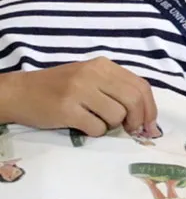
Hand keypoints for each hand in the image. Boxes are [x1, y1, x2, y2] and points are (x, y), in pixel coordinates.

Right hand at [0, 58, 157, 136]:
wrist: (21, 92)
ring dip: (112, 126)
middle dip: (137, 120)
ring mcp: (80, 90)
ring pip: (116, 116)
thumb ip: (116, 88)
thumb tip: (145, 114)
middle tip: (131, 130)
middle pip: (133, 101)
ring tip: (97, 121)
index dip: (150, 108)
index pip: (140, 86)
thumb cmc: (60, 87)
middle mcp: (94, 74)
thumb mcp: (91, 77)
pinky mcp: (67, 109)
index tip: (150, 125)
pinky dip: (95, 132)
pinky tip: (83, 125)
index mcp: (104, 65)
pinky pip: (97, 128)